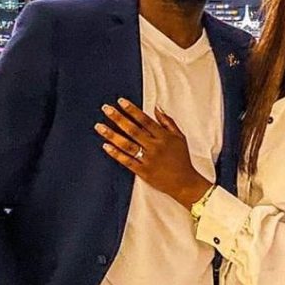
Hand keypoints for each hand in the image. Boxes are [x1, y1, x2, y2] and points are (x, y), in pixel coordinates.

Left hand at [96, 99, 211, 209]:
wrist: (185, 183)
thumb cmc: (182, 159)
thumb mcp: (180, 137)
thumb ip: (168, 122)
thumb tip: (157, 108)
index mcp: (164, 137)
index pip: (145, 120)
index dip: (132, 110)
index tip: (121, 101)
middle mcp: (155, 146)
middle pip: (133, 130)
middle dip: (118, 118)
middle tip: (106, 109)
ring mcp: (148, 159)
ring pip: (127, 145)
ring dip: (112, 135)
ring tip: (99, 126)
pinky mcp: (143, 171)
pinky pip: (127, 161)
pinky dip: (116, 154)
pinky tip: (106, 146)